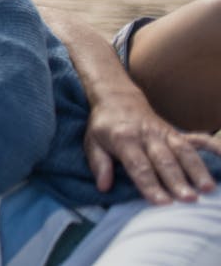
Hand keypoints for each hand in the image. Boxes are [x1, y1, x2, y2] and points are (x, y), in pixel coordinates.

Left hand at [84, 89, 219, 203]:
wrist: (117, 99)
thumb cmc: (103, 126)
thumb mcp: (92, 142)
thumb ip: (99, 164)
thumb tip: (103, 186)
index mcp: (123, 139)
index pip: (138, 166)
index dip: (150, 185)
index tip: (162, 202)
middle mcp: (147, 136)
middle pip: (164, 161)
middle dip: (177, 180)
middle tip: (189, 200)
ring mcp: (164, 133)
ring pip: (183, 151)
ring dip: (196, 169)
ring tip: (208, 188)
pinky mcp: (176, 132)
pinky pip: (197, 138)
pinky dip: (213, 146)